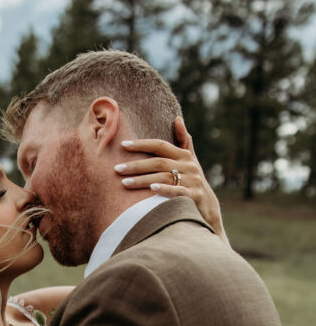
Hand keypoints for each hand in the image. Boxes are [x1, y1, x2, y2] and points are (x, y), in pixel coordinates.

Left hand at [114, 117, 226, 242]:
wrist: (208, 207)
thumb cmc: (192, 181)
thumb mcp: (189, 160)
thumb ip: (183, 140)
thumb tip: (177, 118)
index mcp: (184, 155)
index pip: (160, 145)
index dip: (142, 144)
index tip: (123, 145)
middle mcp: (188, 165)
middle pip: (158, 162)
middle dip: (136, 165)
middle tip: (117, 169)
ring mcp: (192, 180)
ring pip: (164, 177)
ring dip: (143, 180)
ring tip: (124, 183)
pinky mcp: (194, 195)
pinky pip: (178, 191)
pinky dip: (166, 189)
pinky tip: (152, 189)